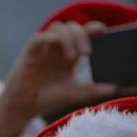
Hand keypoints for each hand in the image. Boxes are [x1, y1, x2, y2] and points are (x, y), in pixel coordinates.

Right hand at [0, 21, 115, 136]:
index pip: (81, 33)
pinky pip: (38, 38)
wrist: (24, 109)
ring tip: (73, 56)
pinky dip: (48, 37)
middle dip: (82, 34)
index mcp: (67, 54)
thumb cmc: (46, 99)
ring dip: (68, 37)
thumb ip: (92, 90)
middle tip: (87, 52)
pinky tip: (56, 44)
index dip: (92, 28)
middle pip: (70, 27)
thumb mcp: (74, 94)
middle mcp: (56, 49)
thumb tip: (113, 89)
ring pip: (56, 28)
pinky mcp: (29, 54)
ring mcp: (42, 50)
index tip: (103, 30)